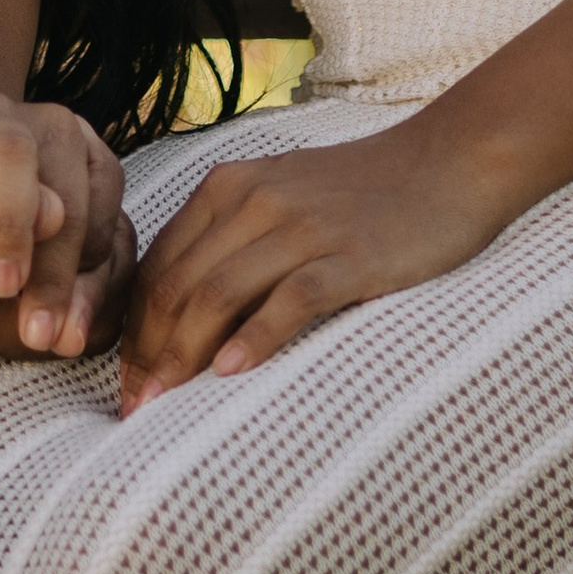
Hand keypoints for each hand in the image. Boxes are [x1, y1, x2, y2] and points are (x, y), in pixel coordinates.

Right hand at [0, 91, 134, 357]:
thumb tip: (51, 209)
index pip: (56, 274)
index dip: (96, 240)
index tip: (99, 188)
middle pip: (48, 311)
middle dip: (89, 268)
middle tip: (100, 213)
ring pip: (18, 324)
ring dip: (55, 281)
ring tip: (67, 227)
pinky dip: (16, 297)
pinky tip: (16, 254)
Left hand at [117, 117, 512, 412]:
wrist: (447, 163)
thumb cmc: (360, 194)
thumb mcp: (279, 198)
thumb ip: (230, 241)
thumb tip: (181, 318)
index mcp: (228, 188)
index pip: (158, 267)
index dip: (132, 331)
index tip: (125, 384)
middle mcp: (254, 201)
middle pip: (177, 286)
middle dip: (148, 354)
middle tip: (135, 410)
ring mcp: (302, 228)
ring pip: (218, 294)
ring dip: (183, 357)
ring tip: (163, 409)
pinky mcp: (350, 256)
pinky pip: (290, 300)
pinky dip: (256, 338)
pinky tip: (231, 374)